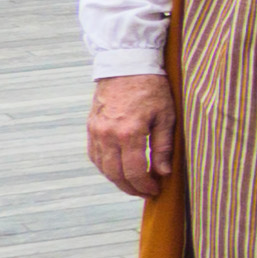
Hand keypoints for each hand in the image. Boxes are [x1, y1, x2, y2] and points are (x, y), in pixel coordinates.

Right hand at [86, 75, 174, 198]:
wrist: (127, 65)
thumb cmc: (151, 88)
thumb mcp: (166, 116)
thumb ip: (163, 147)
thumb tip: (163, 173)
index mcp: (129, 132)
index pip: (135, 171)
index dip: (145, 186)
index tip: (155, 190)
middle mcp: (108, 134)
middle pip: (116, 174)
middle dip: (131, 188)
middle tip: (146, 192)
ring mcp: (96, 131)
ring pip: (103, 168)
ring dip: (117, 180)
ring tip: (134, 184)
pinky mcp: (91, 126)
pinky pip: (95, 155)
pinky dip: (105, 167)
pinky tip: (118, 170)